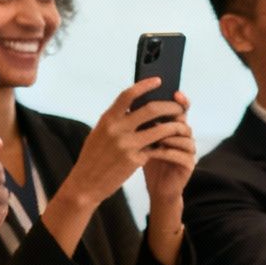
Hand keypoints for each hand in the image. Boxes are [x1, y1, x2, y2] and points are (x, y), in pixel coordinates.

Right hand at [56, 78, 187, 208]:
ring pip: (160, 130)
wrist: (85, 183)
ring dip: (174, 127)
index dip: (145, 85)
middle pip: (151, 109)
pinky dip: (164, 146)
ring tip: (180, 127)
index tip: (158, 81)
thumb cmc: (92, 158)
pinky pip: (155, 149)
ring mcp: (126, 145)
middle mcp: (117, 129)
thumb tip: (134, 109)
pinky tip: (170, 145)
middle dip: (169, 107)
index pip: (128, 95)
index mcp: (107, 119)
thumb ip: (115, 121)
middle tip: (178, 108)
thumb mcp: (99, 133)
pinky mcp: (134, 160)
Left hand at [141, 89, 196, 209]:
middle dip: (171, 119)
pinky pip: (181, 155)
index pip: (182, 109)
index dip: (181, 101)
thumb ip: (142, 123)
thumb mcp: (143, 139)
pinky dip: (167, 152)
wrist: (157, 188)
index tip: (175, 93)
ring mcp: (189, 151)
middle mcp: (186, 137)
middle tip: (156, 120)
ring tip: (153, 137)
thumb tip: (131, 103)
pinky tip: (154, 152)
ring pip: (184, 137)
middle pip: (183, 121)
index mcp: (175, 127)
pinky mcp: (189, 165)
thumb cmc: (149, 162)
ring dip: (168, 136)